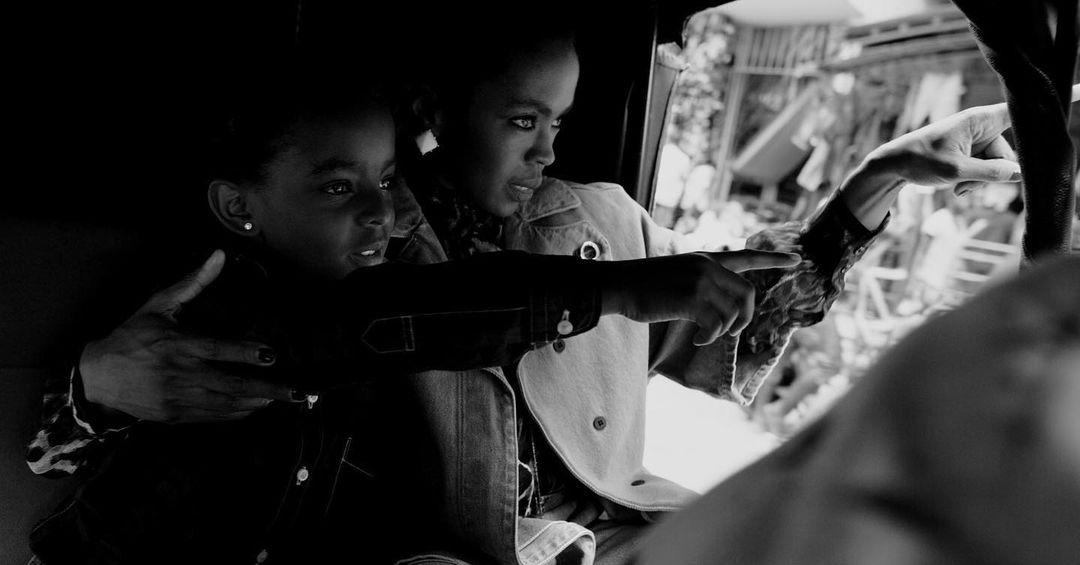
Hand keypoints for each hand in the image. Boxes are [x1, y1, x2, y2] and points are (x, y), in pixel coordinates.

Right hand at [79, 250, 294, 423]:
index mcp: (178, 345)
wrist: (97, 376)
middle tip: (295, 391)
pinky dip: (236, 413)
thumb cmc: (131, 336)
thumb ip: (193, 283)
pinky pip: (213, 416)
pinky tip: (254, 407)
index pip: (218, 350)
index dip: (245, 353)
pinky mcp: (175, 415)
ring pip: (226, 403)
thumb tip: (219, 255)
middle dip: (266, 388)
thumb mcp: (159, 305)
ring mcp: (178, 397)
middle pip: (231, 383)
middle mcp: (180, 373)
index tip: (271, 354)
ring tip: (279, 398)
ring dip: (256, 402)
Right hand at [601, 250, 801, 345]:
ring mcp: (701, 282)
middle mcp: (708, 267)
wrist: (620, 284)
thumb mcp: (677, 273)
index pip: (747, 256)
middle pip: (749, 293)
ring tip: (706, 336)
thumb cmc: (643, 285)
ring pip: (733, 313)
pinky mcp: (691, 299)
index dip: (774, 260)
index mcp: (706, 259)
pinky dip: (710, 337)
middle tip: (730, 332)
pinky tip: (699, 339)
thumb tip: (718, 307)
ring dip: (723, 332)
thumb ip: (700, 282)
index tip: (798, 260)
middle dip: (746, 318)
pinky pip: (716, 325)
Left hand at [840, 102, 1021, 229]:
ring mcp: (977, 141)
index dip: (1038, 112)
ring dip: (980, 181)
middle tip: (968, 184)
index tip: (1073, 95)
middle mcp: (982, 127)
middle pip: (1008, 153)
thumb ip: (989, 172)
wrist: (893, 165)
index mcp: (979, 120)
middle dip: (993, 173)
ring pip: (996, 166)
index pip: (1018, 111)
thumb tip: (1018, 174)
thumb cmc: (919, 160)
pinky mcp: (971, 152)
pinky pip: (985, 170)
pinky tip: (957, 187)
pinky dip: (973, 181)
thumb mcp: (955, 170)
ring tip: (958, 187)